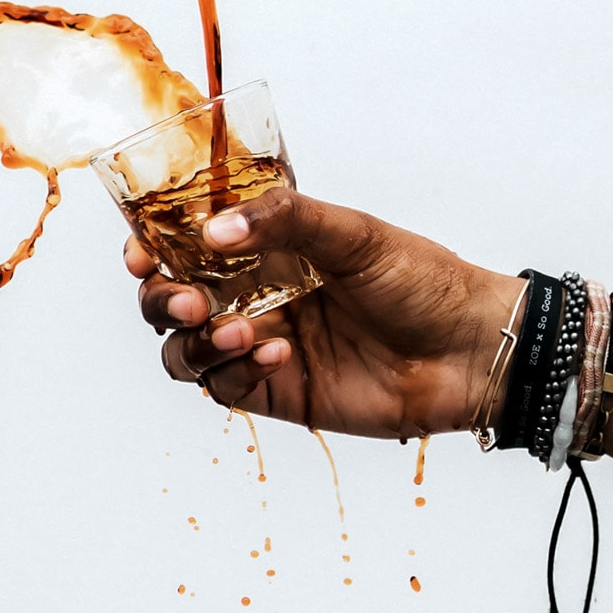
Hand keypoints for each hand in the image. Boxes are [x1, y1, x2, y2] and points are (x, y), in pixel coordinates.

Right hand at [128, 188, 522, 438]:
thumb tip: (215, 231)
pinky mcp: (274, 391)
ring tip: (234, 330)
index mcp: (266, 247)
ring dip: (192, 341)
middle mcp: (253, 294)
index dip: (151, 247)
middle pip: (170, 300)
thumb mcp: (355, 234)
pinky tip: (273, 354)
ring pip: (183, 349)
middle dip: (161, 299)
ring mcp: (259, 343)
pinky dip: (233, 371)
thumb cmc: (424, 281)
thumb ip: (285, 221)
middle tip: (188, 301)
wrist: (471, 351)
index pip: (186, 244)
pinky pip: (223, 386)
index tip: (141, 251)